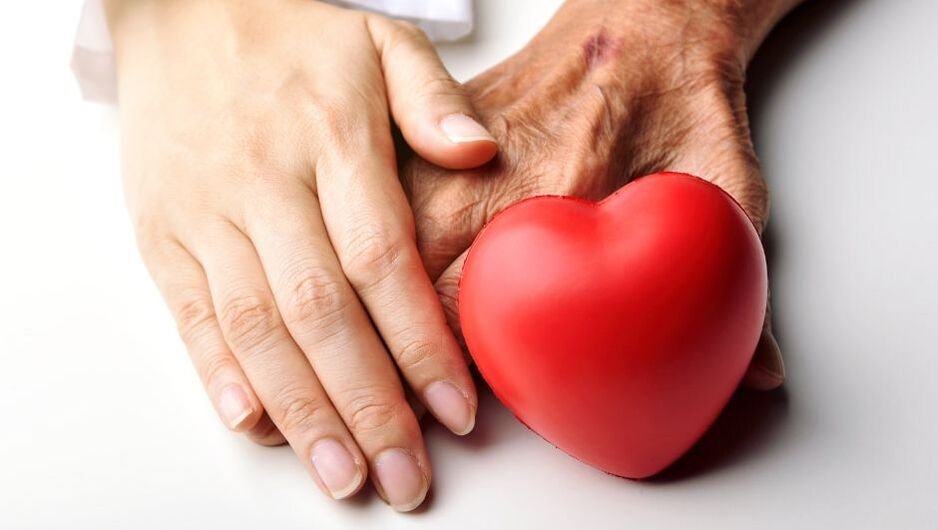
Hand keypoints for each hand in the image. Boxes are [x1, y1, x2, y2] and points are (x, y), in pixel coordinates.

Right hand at [107, 0, 496, 509]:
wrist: (179, 10)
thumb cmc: (290, 35)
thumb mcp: (378, 40)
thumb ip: (432, 97)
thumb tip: (478, 151)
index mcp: (331, 140)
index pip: (383, 261)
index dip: (421, 343)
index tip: (455, 410)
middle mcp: (267, 185)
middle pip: (323, 313)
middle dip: (368, 405)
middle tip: (404, 476)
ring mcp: (207, 212)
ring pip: (258, 327)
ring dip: (302, 410)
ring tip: (342, 474)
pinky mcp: (162, 232)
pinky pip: (190, 313)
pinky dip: (219, 373)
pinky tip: (254, 423)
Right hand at [402, 0, 801, 389]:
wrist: (649, 18)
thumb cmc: (682, 100)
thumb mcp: (728, 190)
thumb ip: (734, 293)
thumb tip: (757, 376)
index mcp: (560, 189)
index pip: (475, 304)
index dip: (463, 367)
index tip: (469, 398)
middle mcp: (490, 169)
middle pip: (411, 281)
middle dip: (410, 345)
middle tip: (429, 382)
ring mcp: (450, 146)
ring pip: (386, 246)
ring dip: (386, 299)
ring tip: (393, 337)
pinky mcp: (434, 130)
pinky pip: (390, 205)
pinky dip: (384, 247)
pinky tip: (388, 271)